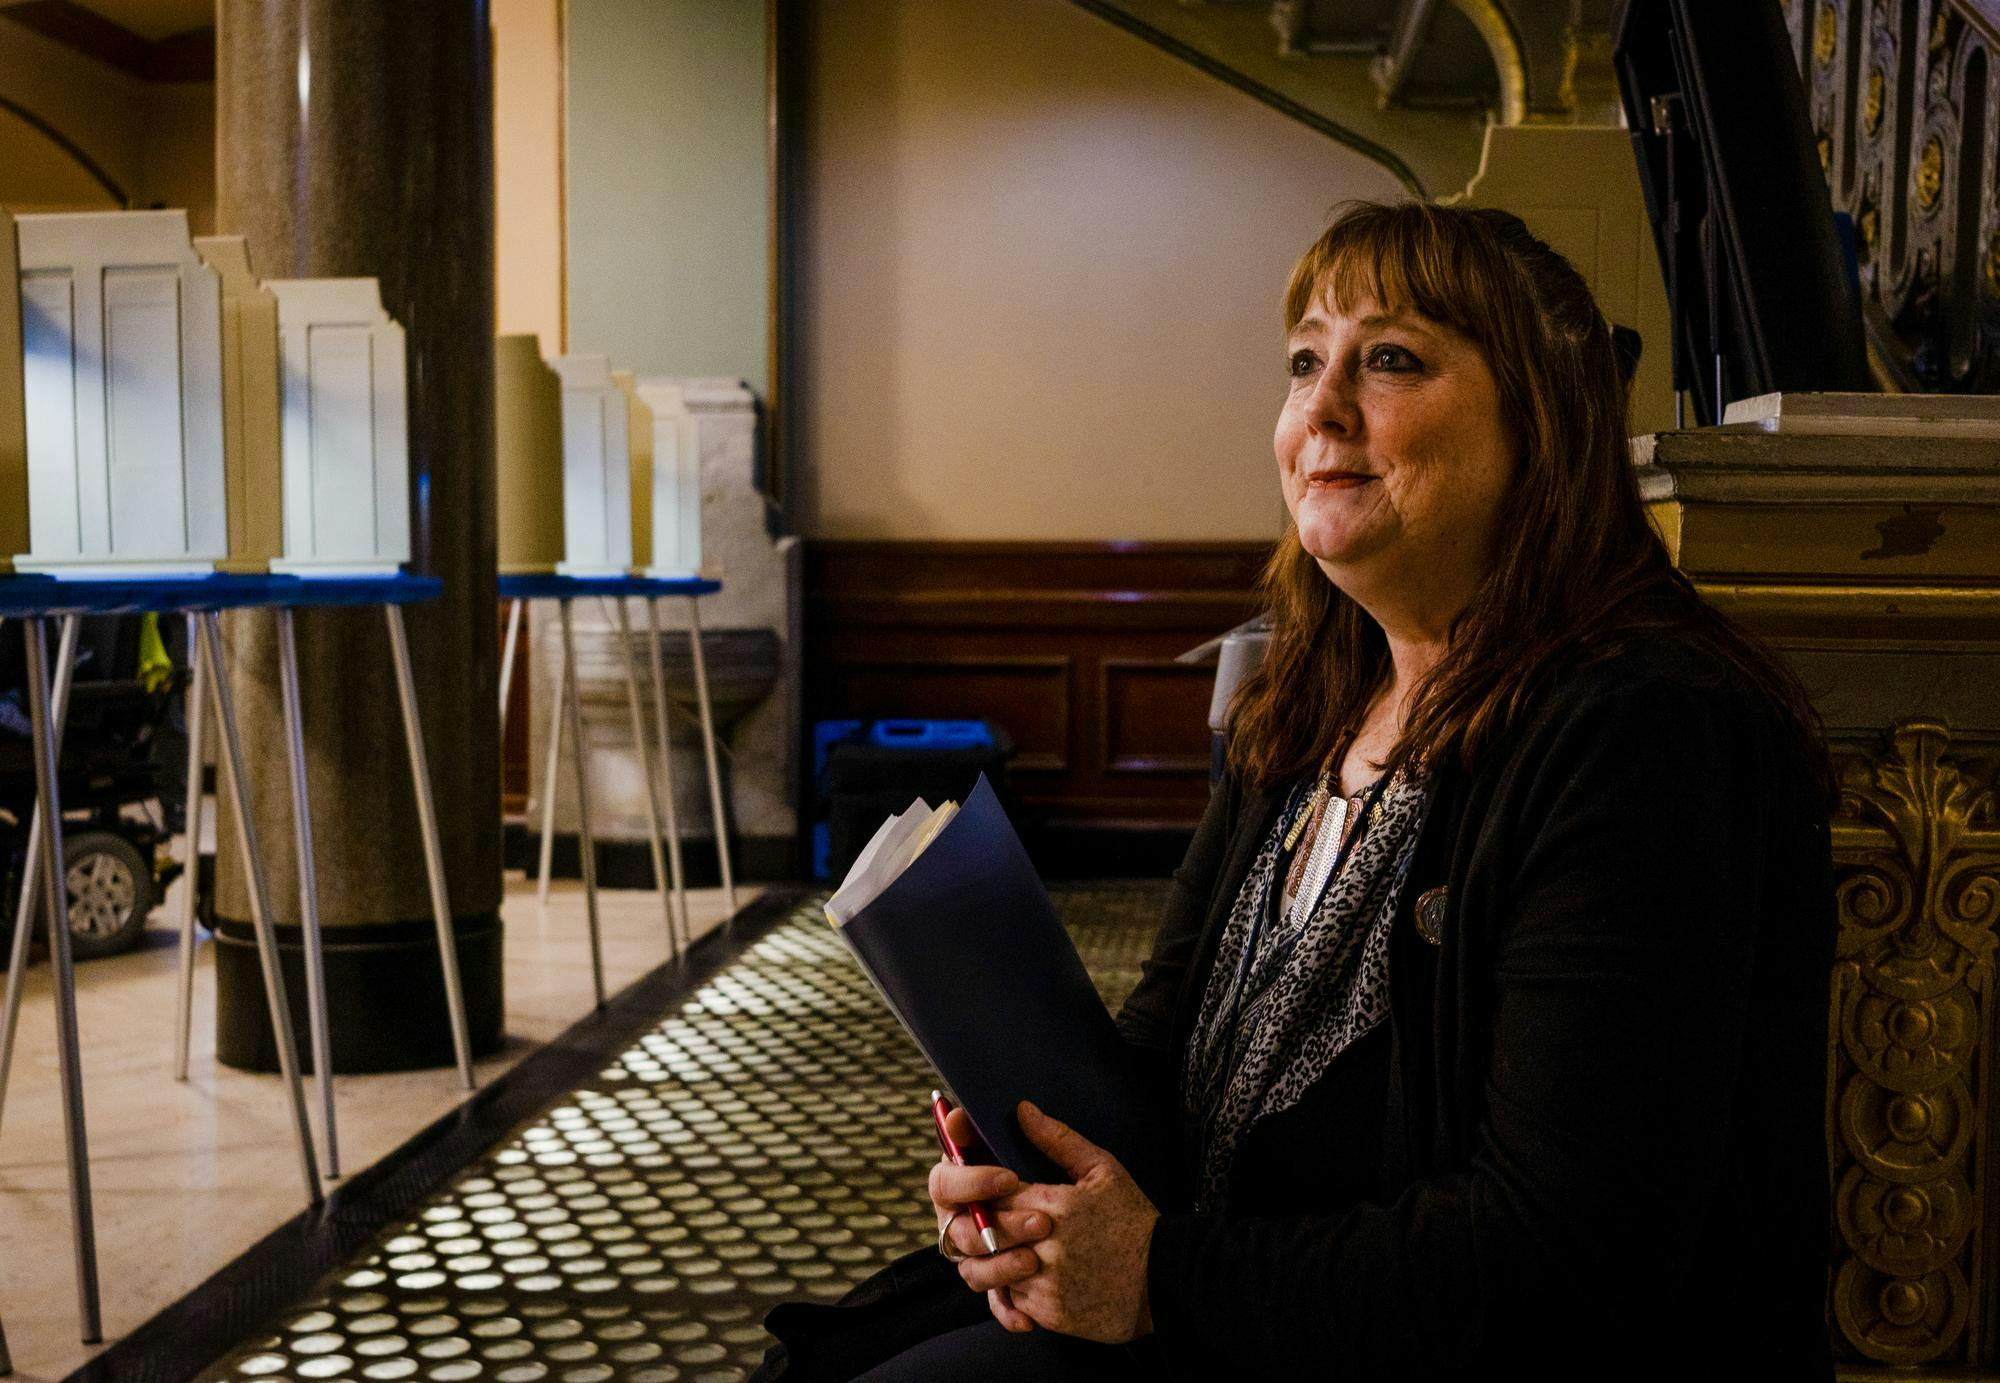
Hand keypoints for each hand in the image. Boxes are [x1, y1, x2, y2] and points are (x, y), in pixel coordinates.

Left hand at [953, 1101, 1158, 1343]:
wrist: (1165, 1278)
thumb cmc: (1133, 1219)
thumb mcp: (1102, 1170)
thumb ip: (1057, 1139)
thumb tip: (1023, 1110)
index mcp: (1052, 1206)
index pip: (990, 1195)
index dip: (986, 1193)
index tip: (996, 1193)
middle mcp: (1043, 1248)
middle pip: (984, 1235)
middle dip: (988, 1227)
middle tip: (1002, 1222)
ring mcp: (1045, 1285)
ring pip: (993, 1270)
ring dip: (1000, 1259)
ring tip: (1023, 1248)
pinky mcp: (1050, 1315)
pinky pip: (1013, 1301)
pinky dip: (1018, 1289)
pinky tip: (1039, 1275)